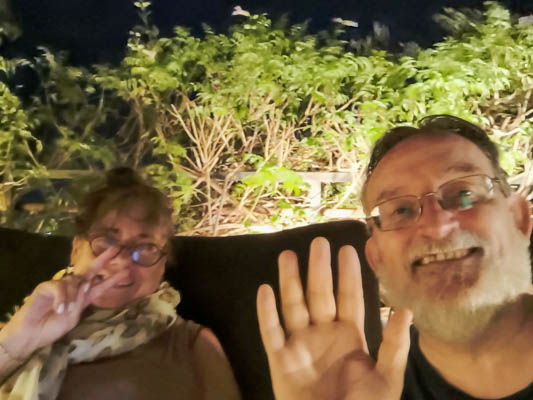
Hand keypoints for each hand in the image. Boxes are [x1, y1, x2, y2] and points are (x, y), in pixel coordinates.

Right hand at [0, 244, 127, 360]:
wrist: (31, 335)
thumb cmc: (52, 327)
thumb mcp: (73, 317)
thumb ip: (81, 301)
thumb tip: (86, 283)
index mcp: (83, 297)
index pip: (101, 286)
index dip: (114, 279)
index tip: (128, 271)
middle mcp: (74, 288)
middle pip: (91, 271)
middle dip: (104, 260)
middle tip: (116, 249)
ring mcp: (60, 285)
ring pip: (74, 283)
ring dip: (72, 297)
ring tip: (64, 311)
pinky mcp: (46, 286)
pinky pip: (58, 287)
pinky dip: (61, 298)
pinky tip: (59, 308)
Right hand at [257, 237, 411, 399]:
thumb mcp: (386, 379)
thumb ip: (394, 346)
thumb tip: (405, 309)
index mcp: (350, 336)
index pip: (349, 298)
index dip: (349, 275)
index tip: (348, 249)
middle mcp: (323, 334)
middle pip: (320, 295)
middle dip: (319, 269)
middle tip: (319, 242)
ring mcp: (300, 345)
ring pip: (294, 306)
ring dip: (290, 281)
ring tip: (288, 256)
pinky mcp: (280, 360)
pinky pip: (271, 332)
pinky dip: (267, 313)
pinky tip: (265, 290)